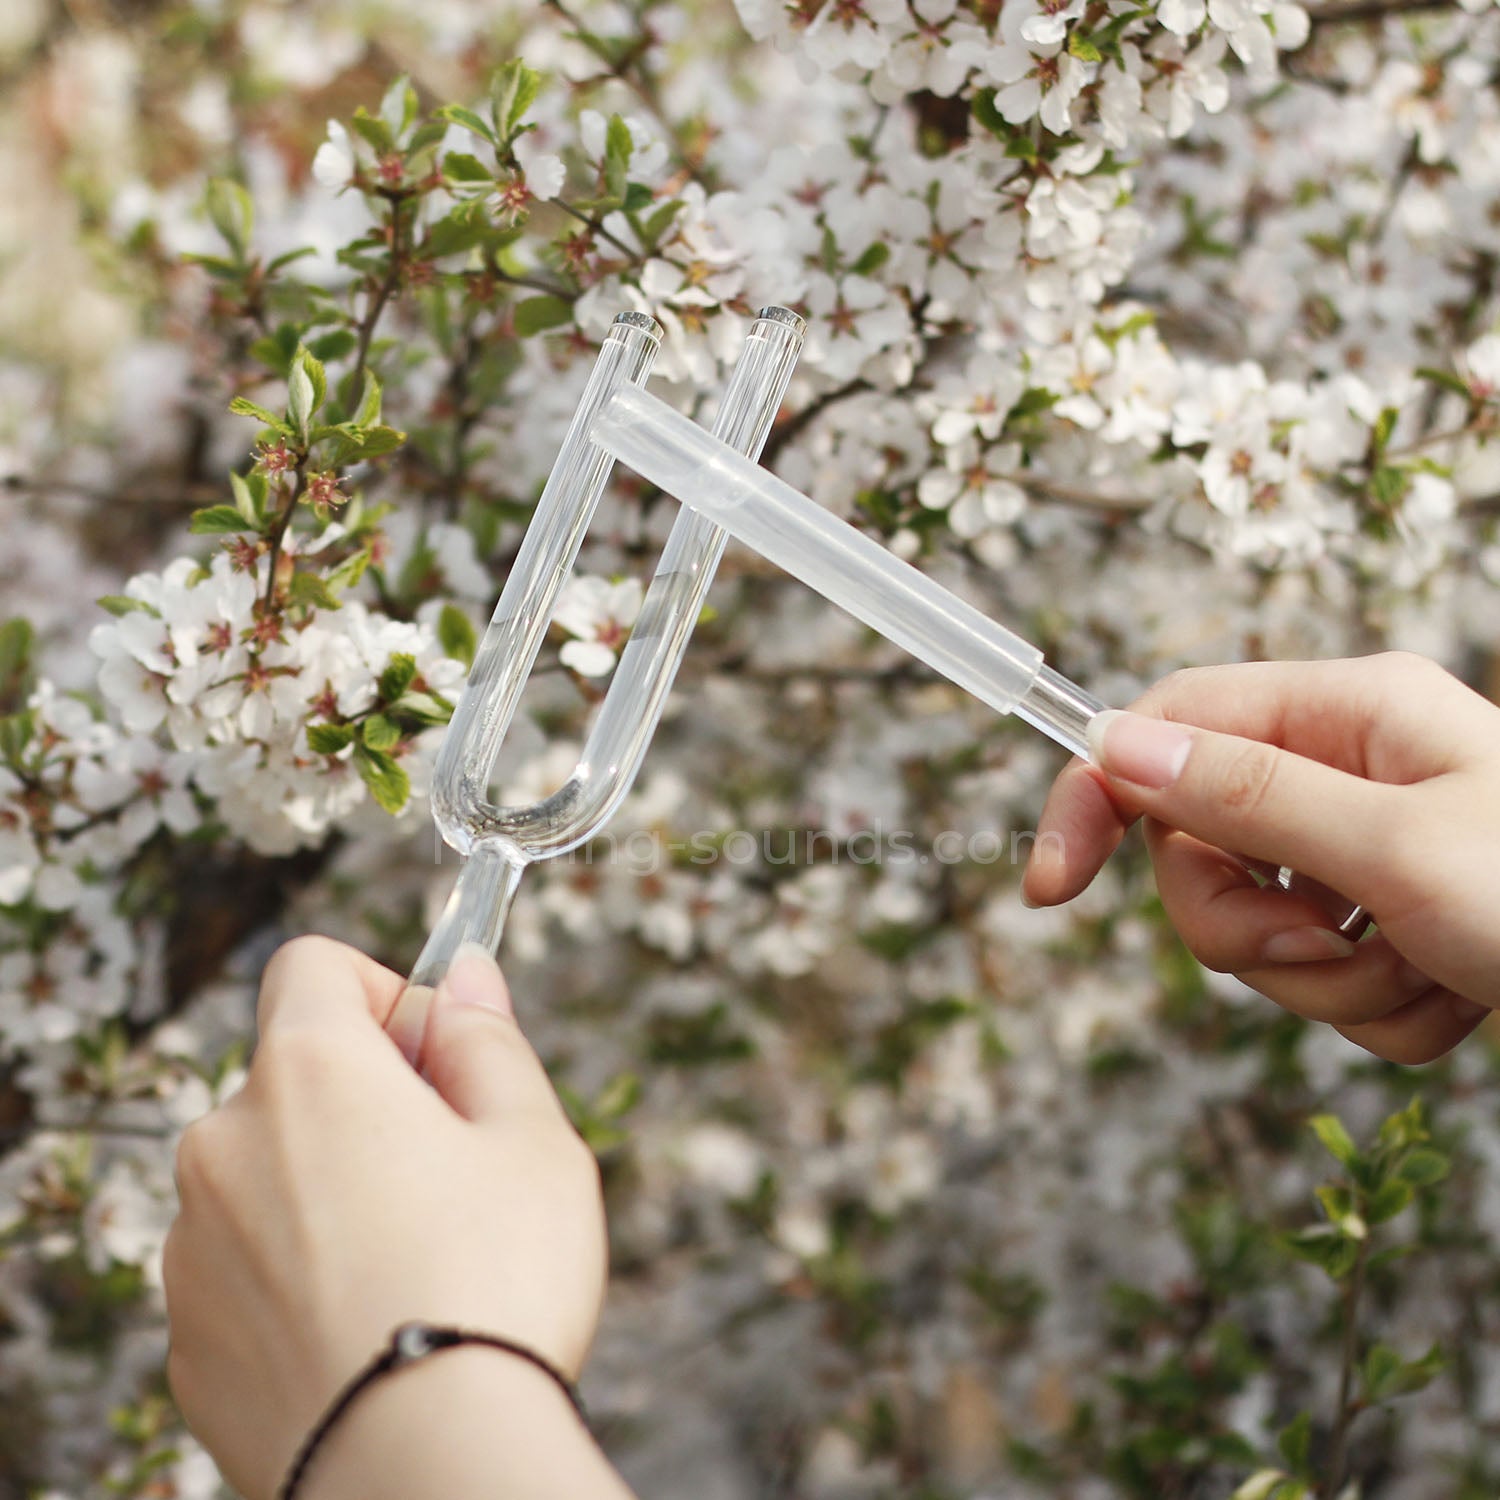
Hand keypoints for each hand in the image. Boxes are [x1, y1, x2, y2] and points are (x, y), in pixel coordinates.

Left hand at [163, 938, 622, 1499]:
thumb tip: (465, 975)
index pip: (313, 964)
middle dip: (368, 1098)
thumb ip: (487, 1038)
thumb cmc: (493, 1287)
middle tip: (452, 1172)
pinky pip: (244, 1264)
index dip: (385, 990)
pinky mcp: (187, 1336)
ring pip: (268, 1172)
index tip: (436, 1056)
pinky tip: (368, 1324)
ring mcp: (193, 1245)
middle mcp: (224, 1142)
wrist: (423, 1471)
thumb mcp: (532, 1139)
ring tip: (416, 1263)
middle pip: (293, 1073)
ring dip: (329, 1185)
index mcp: (307, 1072)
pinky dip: (297, 1270)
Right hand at [1022, 652, 1499, 1063]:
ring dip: (1330, 985)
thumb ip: (1249, 796)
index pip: (1167, 730)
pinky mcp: (1391, 927)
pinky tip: (1457, 1004)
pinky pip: (1324, 985)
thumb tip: (1116, 743)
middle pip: (1202, 849)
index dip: (1097, 797)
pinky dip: (1381, 1015)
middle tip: (1325, 948)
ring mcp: (1369, 855)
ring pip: (1260, 933)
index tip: (1050, 888)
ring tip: (1427, 981)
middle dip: (1249, 928)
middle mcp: (1351, 773)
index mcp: (1350, 714)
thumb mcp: (1399, 848)